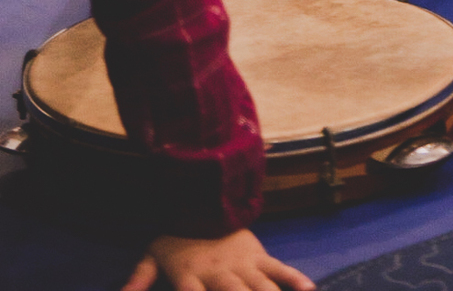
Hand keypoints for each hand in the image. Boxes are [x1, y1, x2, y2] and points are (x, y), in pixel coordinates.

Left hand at [121, 229, 313, 290]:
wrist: (200, 190)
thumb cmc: (174, 231)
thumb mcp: (151, 254)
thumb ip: (137, 277)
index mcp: (190, 276)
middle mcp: (218, 273)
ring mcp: (241, 263)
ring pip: (260, 288)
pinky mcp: (257, 253)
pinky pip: (278, 268)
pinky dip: (294, 279)